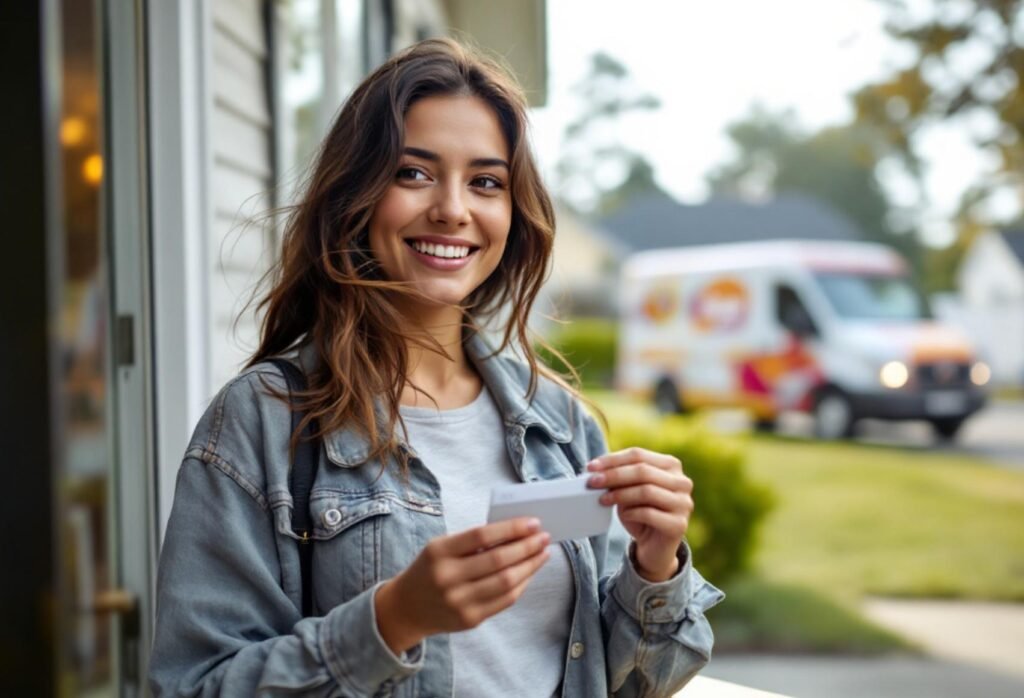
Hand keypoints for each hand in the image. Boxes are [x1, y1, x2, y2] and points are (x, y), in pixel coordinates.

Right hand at [375, 517, 549, 653]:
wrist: (407, 607)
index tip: (533, 522)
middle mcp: (448, 578)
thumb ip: (473, 542)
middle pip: (498, 560)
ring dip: (530, 565)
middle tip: (543, 536)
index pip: (481, 536)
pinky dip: (522, 584)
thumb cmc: (430, 569)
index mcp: (439, 552)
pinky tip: (530, 572)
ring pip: (507, 582)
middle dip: (527, 546)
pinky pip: (505, 600)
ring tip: (542, 553)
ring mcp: (459, 602)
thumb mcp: (441, 548)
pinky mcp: (470, 619)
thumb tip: (516, 532)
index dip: (511, 528)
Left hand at [586, 447, 692, 581]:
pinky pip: (649, 513)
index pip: (638, 455)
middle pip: (643, 471)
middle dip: (613, 475)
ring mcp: (683, 503)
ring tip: (602, 499)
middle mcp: (682, 482)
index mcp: (671, 466)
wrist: (654, 547)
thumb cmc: (640, 513)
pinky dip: (631, 513)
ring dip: (620, 494)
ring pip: (647, 491)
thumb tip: (596, 472)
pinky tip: (623, 515)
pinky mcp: (679, 524)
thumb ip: (619, 478)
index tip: (590, 467)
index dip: (612, 459)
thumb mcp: (628, 491)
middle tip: (592, 482)